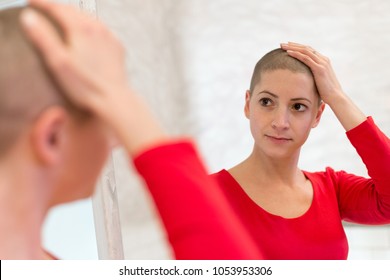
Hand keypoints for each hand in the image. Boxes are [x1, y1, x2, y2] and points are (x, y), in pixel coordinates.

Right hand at [21, 0, 128, 120]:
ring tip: (63, 19)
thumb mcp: (58, 63)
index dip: (42, 3)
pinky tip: (87, 35)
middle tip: (44, 9)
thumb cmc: (85, 86)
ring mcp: (110, 37)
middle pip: (74, 11)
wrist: (113, 100)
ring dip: (74, 16)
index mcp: (82, 29)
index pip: (58, 8)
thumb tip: (29, 17)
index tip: (31, 2)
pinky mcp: (117, 48)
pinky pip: (102, 30)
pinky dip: (90, 28)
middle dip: (58, 8)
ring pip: (89, 19)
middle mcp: (99, 28)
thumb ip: (43, 38)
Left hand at [280, 42, 343, 104]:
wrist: (335, 96)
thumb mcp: (318, 80)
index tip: (288, 46)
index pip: (309, 50)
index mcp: (323, 61)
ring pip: (305, 51)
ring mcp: (322, 63)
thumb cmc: (325, 91)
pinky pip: (306, 58)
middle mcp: (323, 59)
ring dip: (293, 48)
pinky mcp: (319, 69)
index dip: (298, 47)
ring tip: (282, 46)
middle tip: (282, 44)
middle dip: (293, 45)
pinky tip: (288, 53)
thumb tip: (303, 77)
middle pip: (306, 48)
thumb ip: (312, 75)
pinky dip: (296, 54)